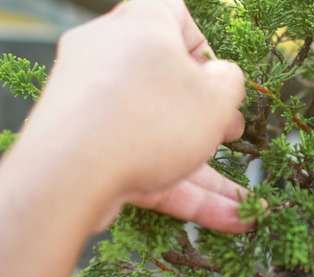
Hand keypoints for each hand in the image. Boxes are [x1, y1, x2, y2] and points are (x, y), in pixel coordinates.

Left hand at [20, 0, 247, 231]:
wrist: (69, 176)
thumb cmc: (149, 121)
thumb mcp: (217, 96)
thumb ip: (231, 81)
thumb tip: (224, 78)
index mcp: (140, 25)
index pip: (176, 16)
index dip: (206, 48)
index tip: (220, 80)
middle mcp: (109, 55)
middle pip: (170, 85)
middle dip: (210, 119)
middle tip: (230, 136)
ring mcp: (93, 103)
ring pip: (160, 135)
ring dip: (207, 173)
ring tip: (242, 204)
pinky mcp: (85, 147)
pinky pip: (143, 163)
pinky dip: (182, 189)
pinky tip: (225, 219)